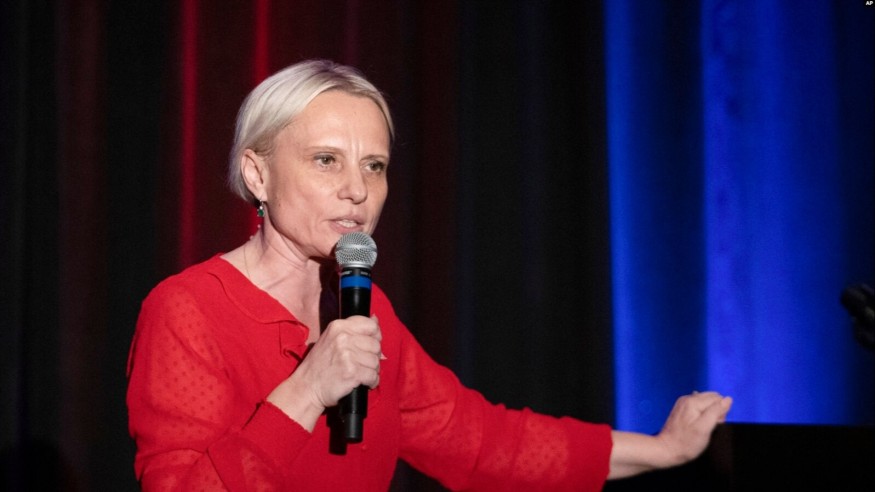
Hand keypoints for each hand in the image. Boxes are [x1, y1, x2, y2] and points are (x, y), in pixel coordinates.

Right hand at [267, 315, 381, 430]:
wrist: (307, 387)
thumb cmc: (319, 365)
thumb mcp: (331, 339)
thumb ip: (352, 330)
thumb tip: (375, 319)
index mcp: (338, 326)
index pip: (371, 325)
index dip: (375, 336)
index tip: (370, 346)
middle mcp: (343, 338)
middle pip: (376, 345)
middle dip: (373, 357)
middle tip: (363, 364)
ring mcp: (347, 355)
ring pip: (376, 361)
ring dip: (372, 371)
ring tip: (361, 374)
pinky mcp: (352, 372)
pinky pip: (373, 376)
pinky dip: (372, 382)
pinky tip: (364, 383)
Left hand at [608, 391, 731, 478]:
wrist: (667, 450)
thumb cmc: (685, 443)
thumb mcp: (705, 428)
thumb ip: (716, 412)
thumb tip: (728, 399)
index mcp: (693, 401)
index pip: (718, 399)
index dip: (721, 413)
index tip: (714, 424)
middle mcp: (687, 398)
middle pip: (712, 399)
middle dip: (715, 411)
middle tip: (707, 426)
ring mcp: (683, 403)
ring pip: (706, 403)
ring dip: (709, 414)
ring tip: (701, 427)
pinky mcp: (682, 409)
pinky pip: (698, 407)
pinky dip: (701, 415)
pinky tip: (697, 425)